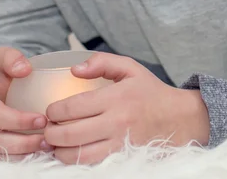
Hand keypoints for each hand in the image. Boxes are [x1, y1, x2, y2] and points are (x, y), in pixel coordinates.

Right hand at [0, 47, 51, 157]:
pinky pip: (0, 157)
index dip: (18, 120)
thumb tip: (25, 69)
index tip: (42, 119)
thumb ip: (11, 58)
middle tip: (48, 137)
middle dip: (23, 142)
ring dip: (23, 153)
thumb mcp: (2, 57)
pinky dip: (19, 157)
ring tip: (47, 145)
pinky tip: (38, 151)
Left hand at [44, 52, 209, 164]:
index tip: (50, 110)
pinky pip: (92, 165)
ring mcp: (119, 144)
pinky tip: (70, 153)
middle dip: (50, 133)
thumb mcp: (129, 67)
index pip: (73, 107)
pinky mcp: (123, 158)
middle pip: (70, 134)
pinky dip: (75, 161)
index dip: (54, 110)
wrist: (179, 118)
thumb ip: (101, 62)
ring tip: (54, 143)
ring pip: (78, 155)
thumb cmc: (150, 91)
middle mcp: (116, 122)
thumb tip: (74, 69)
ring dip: (59, 151)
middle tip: (46, 128)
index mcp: (116, 97)